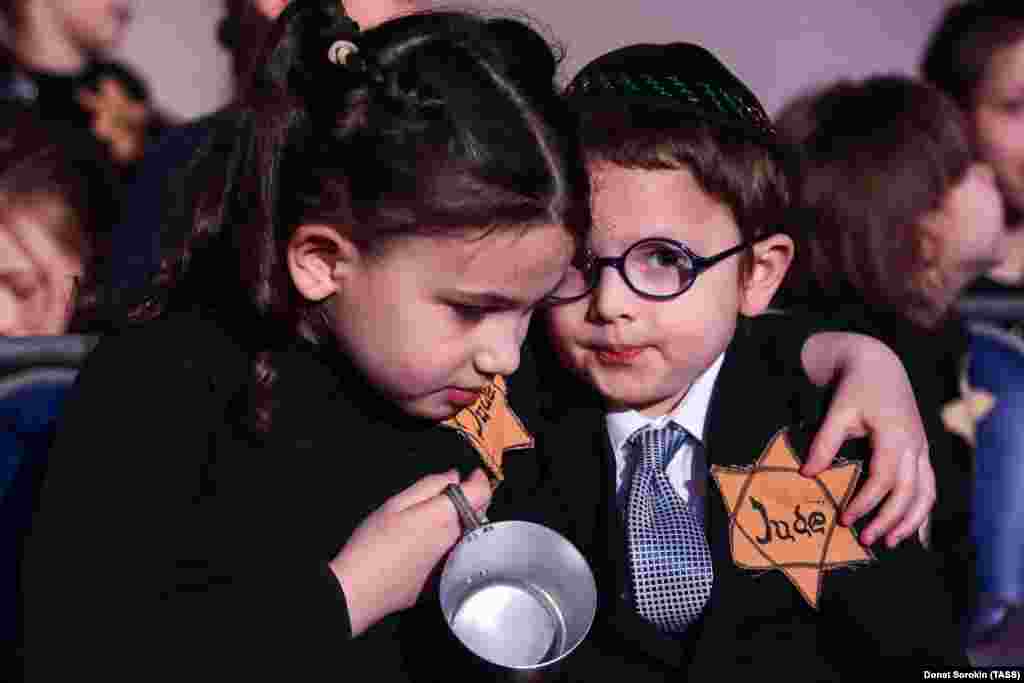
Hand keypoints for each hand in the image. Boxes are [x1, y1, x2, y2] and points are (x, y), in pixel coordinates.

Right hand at [329, 468, 491, 636]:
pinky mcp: (447, 580)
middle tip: (452, 494)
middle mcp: (457, 540)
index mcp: (445, 517)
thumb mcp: (396, 504)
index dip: (479, 480)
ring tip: (438, 519)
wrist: (360, 591)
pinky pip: (460, 553)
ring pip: (471, 534)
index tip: (473, 474)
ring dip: (464, 522)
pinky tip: (429, 545)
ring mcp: (455, 562)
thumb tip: (455, 476)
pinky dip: (454, 543)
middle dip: (472, 499)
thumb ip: (429, 486)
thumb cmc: (372, 543)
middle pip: (480, 512)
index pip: (482, 492)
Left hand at [800, 332, 933, 547]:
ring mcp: (922, 448)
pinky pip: (928, 485)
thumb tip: (808, 475)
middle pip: (909, 492)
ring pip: (926, 492)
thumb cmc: (855, 388)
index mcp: (895, 434)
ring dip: (911, 520)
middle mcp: (915, 444)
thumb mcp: (836, 412)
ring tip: (890, 541)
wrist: (879, 365)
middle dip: (889, 519)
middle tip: (866, 540)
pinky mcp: (922, 450)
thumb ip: (824, 443)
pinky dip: (920, 508)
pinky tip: (908, 527)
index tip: (845, 519)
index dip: (866, 501)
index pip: (884, 478)